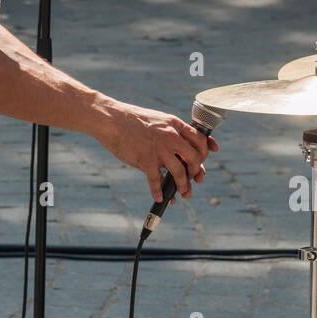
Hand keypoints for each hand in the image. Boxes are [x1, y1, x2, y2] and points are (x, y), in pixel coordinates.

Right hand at [95, 102, 216, 202]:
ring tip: (182, 192)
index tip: (205, 158)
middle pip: (195, 158)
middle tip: (194, 178)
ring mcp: (159, 149)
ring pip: (180, 173)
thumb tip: (182, 146)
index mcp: (175, 124)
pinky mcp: (146, 160)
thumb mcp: (158, 120)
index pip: (200, 139)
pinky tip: (160, 198)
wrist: (111, 119)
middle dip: (196, 171)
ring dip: (183, 186)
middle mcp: (171, 137)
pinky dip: (159, 193)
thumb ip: (171, 131)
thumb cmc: (133, 121)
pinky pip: (157, 182)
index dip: (205, 151)